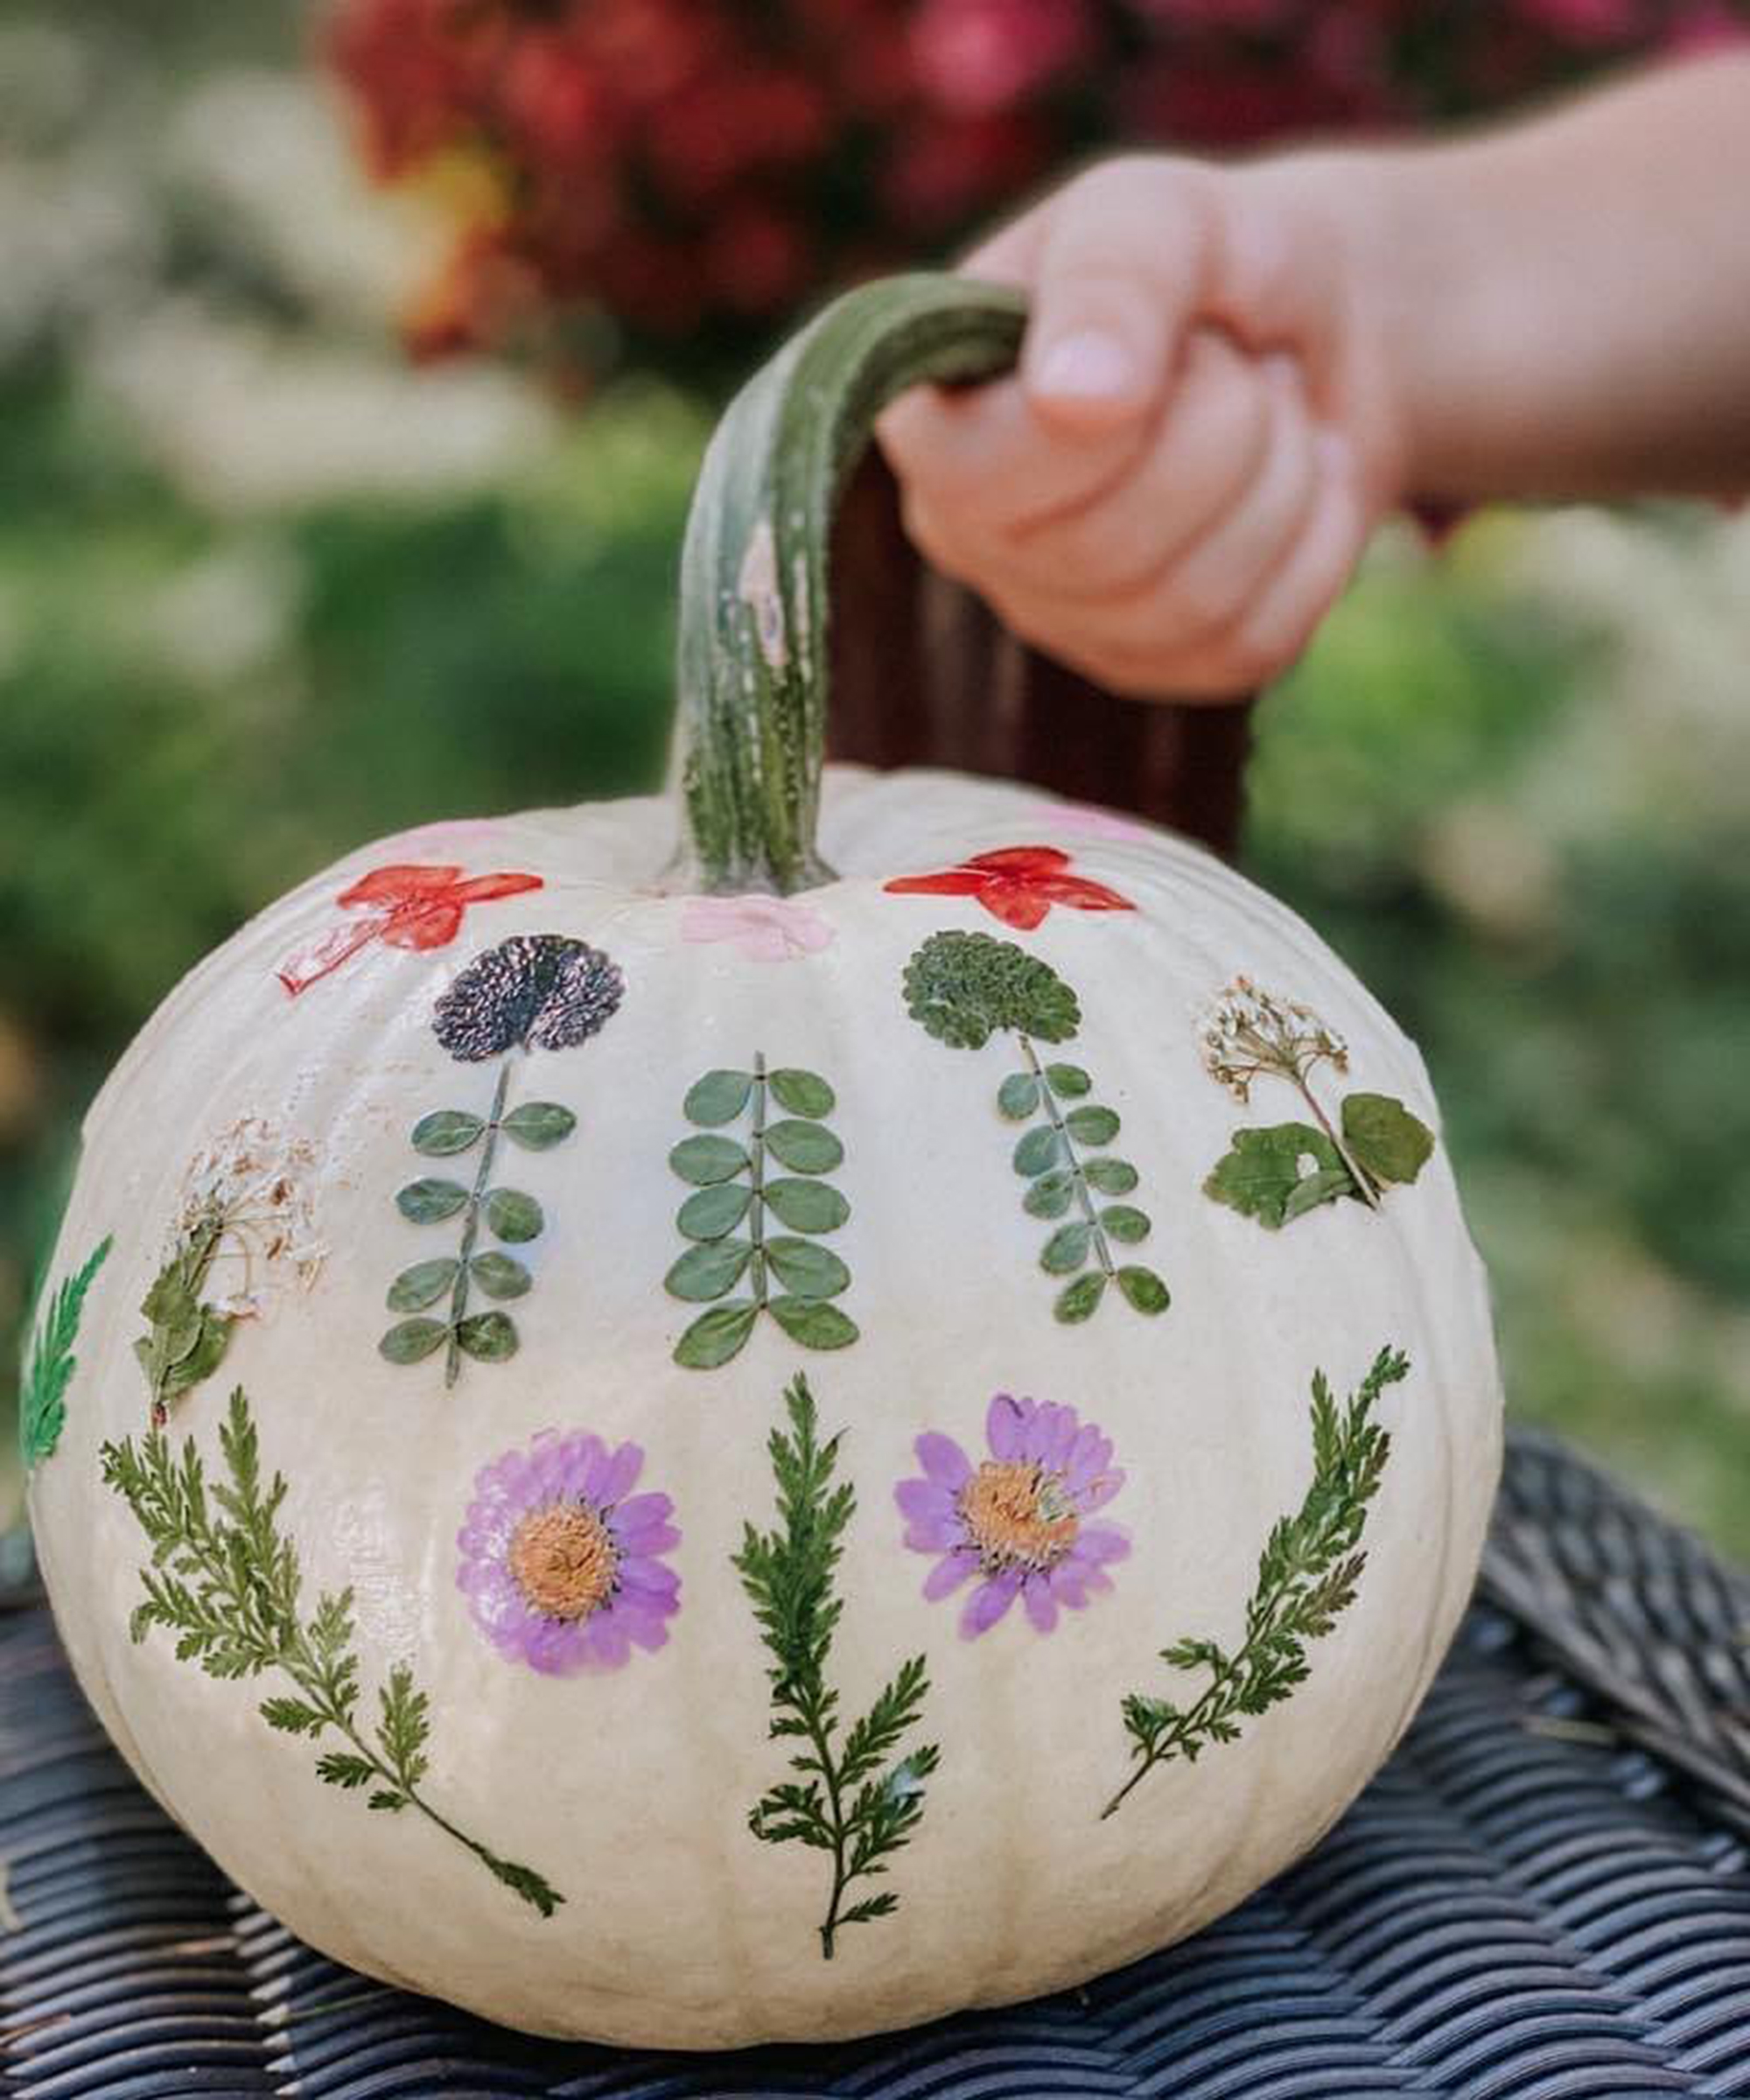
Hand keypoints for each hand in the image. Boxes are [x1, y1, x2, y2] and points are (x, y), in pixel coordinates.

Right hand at [878, 154, 1402, 700]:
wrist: (1326, 324)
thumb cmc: (1213, 259)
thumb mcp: (1162, 210)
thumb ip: (1111, 277)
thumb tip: (1072, 397)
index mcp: (934, 423)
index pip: (987, 478)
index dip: (1114, 414)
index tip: (1180, 330)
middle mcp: (974, 538)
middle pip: (1105, 551)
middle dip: (1225, 431)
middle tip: (1240, 365)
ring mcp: (1061, 615)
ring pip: (1186, 608)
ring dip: (1281, 483)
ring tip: (1274, 415)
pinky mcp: (1155, 663)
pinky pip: (1249, 648)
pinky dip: (1317, 550)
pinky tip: (1308, 484)